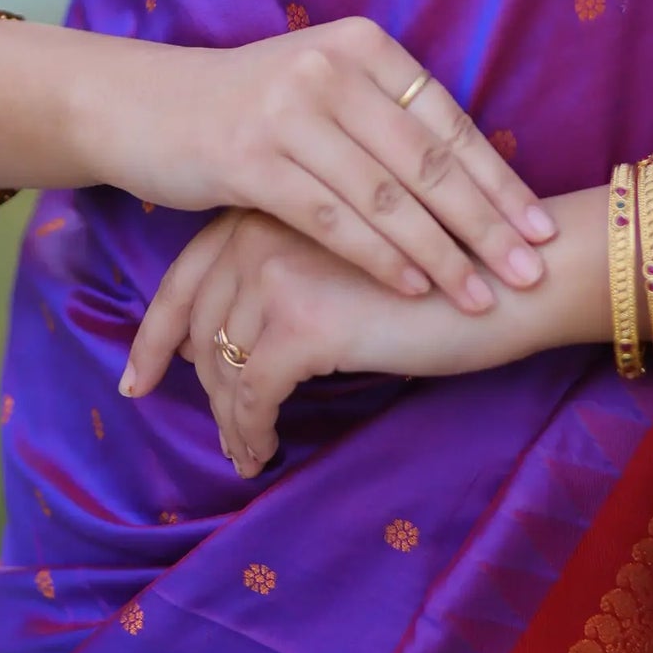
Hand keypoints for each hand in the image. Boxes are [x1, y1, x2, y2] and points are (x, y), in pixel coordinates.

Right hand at [51, 14, 556, 311]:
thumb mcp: (322, 91)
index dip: (498, 177)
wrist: (144, 107)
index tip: (541, 225)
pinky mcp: (249, 158)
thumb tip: (472, 175)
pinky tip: (413, 287)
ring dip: (440, 251)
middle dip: (486, 221)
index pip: (446, 119)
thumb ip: (384, 119)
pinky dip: (379, 256)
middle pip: (427, 158)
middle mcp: (330, 67)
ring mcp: (289, 110)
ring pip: (385, 194)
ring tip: (482, 292)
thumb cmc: (248, 109)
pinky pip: (332, 217)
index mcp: (360, 45)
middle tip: (530, 268)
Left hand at [123, 185, 619, 473]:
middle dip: (198, 383)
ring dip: (230, 416)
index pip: (192, 269)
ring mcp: (279, 270)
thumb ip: (295, 269)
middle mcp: (265, 225)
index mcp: (278, 199)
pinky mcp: (303, 322)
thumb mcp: (355, 258)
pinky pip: (253, 394)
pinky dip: (252, 431)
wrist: (514, 276)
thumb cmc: (446, 271)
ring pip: (224, 362)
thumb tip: (232, 340)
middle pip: (201, 319)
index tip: (137, 378)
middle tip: (216, 432)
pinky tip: (265, 453)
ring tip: (248, 449)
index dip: (159, 329)